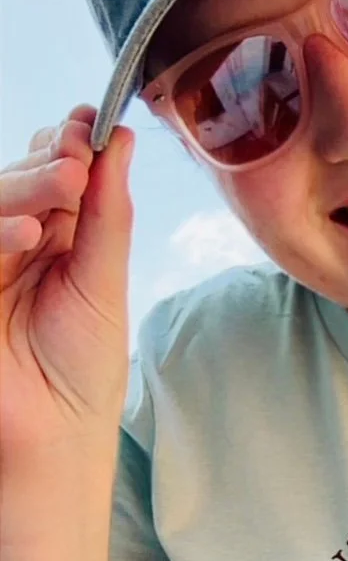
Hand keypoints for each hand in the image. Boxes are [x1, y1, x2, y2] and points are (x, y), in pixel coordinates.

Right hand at [0, 105, 134, 459]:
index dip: (69, 145)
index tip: (94, 125)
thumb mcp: (104, 284)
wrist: (55, 435)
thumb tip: (119, 143)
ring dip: (25, 187)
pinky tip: (29, 236)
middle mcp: (16, 244)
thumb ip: (106, 215)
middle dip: (49, 162)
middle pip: (18, 180)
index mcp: (57, 239)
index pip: (53, 172)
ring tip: (65, 186)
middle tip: (79, 160)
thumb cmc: (82, 371)